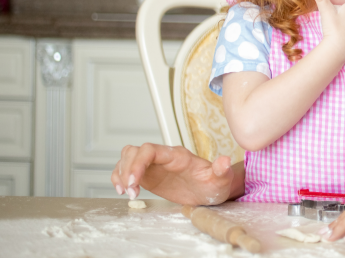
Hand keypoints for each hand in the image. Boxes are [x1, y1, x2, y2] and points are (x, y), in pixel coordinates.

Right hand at [111, 143, 242, 204]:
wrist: (211, 191)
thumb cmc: (214, 184)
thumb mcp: (220, 179)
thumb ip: (220, 170)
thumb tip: (224, 161)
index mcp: (177, 156)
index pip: (150, 150)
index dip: (138, 163)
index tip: (133, 182)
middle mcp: (163, 157)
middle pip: (134, 151)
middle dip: (126, 170)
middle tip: (131, 192)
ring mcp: (154, 165)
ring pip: (128, 157)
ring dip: (121, 174)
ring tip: (127, 193)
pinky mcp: (149, 175)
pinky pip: (127, 169)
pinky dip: (120, 178)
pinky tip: (124, 191)